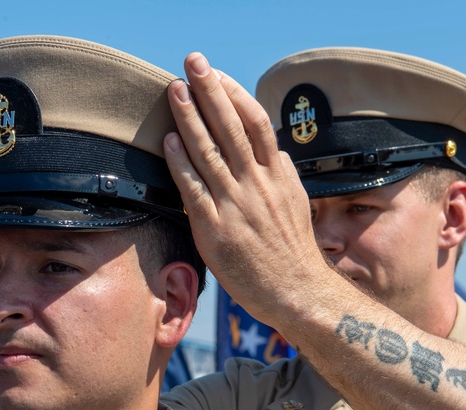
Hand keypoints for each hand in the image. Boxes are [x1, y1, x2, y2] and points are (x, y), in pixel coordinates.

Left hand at [164, 53, 324, 330]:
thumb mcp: (294, 203)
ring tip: (174, 90)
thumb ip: (279, 175)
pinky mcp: (216, 229)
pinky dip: (181, 162)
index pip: (256, 123)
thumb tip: (271, 151)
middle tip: (193, 63)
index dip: (235, 95)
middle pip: (232, 127)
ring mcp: (236, 205)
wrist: (297, 292)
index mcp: (278, 175)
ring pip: (210, 152)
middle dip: (210, 91)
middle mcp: (258, 184)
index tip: (218, 75)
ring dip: (189, 117)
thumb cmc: (292, 252)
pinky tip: (169, 141)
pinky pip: (195, 189)